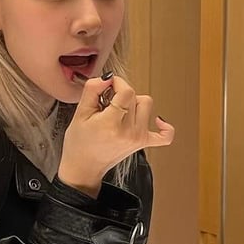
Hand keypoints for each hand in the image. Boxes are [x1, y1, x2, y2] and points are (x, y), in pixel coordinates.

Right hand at [58, 75, 173, 196]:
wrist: (84, 166)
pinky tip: (157, 121)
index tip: (107, 86)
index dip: (117, 83)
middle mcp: (128, 131)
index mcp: (111, 124)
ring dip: (134, 103)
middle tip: (107, 103)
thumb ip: (92, 89)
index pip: (127, 91)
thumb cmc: (79, 143)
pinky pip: (165, 135)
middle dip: (120, 94)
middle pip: (135, 96)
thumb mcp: (79, 113)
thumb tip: (107, 77)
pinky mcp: (144, 143)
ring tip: (119, 111)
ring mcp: (138, 138)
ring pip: (146, 105)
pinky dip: (164, 127)